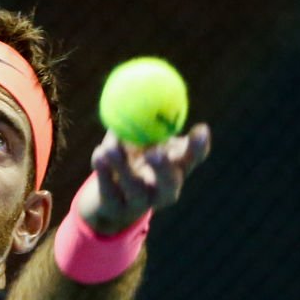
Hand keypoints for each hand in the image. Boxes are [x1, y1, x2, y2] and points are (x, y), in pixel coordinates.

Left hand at [76, 123, 210, 234]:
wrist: (108, 197)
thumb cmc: (132, 157)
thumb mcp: (142, 138)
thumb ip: (147, 121)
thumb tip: (143, 90)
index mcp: (177, 168)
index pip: (194, 158)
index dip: (199, 146)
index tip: (200, 129)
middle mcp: (165, 190)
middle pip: (170, 182)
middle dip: (164, 168)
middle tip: (155, 152)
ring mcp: (142, 203)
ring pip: (135, 188)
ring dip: (122, 166)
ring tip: (109, 148)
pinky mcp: (117, 210)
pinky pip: (110, 191)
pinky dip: (103, 171)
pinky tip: (98, 154)